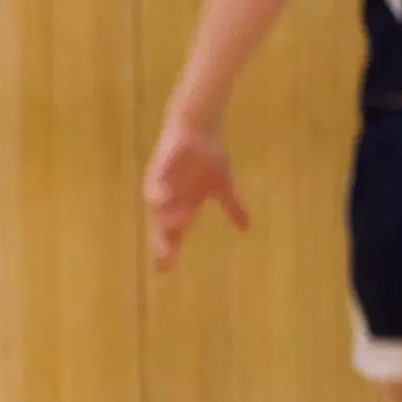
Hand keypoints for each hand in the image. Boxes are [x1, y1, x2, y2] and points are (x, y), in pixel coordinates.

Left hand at [143, 119, 249, 271]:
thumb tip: (246, 228)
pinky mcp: (159, 168)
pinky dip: (158, 192)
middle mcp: (170, 199)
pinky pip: (155, 183)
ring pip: (160, 208)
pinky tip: (162, 201)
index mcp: (183, 206)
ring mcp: (164, 184)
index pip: (174, 234)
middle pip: (164, 226)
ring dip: (167, 218)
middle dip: (164, 243)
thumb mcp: (223, 185)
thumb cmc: (207, 157)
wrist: (200, 130)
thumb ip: (233, 207)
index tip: (165, 271)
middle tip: (164, 261)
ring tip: (173, 229)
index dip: (169, 251)